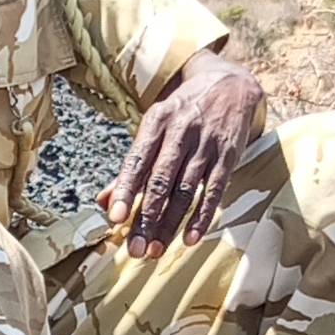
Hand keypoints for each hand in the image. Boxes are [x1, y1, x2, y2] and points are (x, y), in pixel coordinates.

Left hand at [103, 51, 266, 254]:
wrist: (231, 84)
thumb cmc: (184, 112)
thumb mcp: (156, 128)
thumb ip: (131, 166)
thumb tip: (103, 201)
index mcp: (157, 121)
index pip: (137, 161)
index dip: (126, 191)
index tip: (115, 218)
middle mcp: (181, 131)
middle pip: (161, 181)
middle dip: (147, 217)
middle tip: (135, 249)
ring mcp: (207, 144)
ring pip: (185, 191)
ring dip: (170, 224)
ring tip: (156, 250)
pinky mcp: (229, 156)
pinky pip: (214, 191)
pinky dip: (201, 217)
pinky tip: (189, 238)